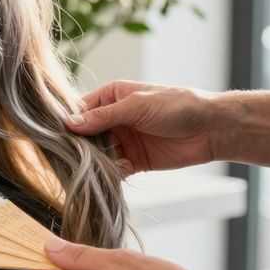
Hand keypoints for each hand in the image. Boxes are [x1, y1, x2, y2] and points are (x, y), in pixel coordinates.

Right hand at [64, 80, 220, 174]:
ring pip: (99, 152)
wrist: (212, 128)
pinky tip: (114, 172)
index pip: (81, 110)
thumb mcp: (137, 106)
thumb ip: (104, 116)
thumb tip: (70, 124)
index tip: (57, 135)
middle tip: (71, 156)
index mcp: (112, 97)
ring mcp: (124, 140)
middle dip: (80, 145)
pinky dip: (111, 172)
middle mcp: (114, 118)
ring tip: (90, 167)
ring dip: (94, 161)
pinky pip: (115, 168)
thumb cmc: (177, 106)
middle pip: (87, 134)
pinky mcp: (135, 160)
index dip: (70, 122)